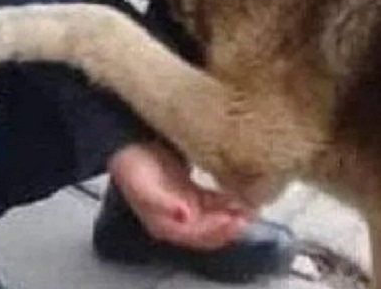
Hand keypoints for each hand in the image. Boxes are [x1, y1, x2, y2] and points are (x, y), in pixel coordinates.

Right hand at [107, 141, 252, 249]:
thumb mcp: (143, 185)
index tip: (233, 220)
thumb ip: (163, 203)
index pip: (195, 235)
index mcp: (163, 224)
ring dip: (233, 215)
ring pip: (215, 218)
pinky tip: (242, 197)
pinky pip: (215, 203)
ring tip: (251, 208)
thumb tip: (184, 217)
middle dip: (229, 226)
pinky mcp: (193, 194)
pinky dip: (229, 202)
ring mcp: (186, 208)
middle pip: (208, 231)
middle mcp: (177, 221)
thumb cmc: (132, 165)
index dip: (215, 231)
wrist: (129, 144)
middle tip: (249, 215)